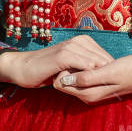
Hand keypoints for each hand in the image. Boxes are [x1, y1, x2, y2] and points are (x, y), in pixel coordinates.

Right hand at [0, 32, 114, 90]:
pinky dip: (87, 77)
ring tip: (93, 89)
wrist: (23, 68)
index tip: (105, 86)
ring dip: (97, 78)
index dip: (108, 73)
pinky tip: (84, 86)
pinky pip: (85, 66)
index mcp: (84, 41)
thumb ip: (87, 67)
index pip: (107, 58)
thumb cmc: (48, 70)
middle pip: (105, 61)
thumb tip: (107, 76)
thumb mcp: (72, 67)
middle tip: (100, 90)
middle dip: (105, 76)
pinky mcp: (63, 55)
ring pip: (97, 64)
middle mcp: (80, 40)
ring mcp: (71, 46)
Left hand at [53, 51, 131, 103]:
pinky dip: (83, 64)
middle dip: (68, 66)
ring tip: (88, 53)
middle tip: (80, 52)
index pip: (61, 82)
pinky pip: (82, 73)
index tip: (73, 56)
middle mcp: (88, 94)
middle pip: (65, 80)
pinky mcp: (97, 82)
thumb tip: (64, 80)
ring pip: (73, 75)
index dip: (62, 68)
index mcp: (89, 94)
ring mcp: (92, 88)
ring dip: (76, 64)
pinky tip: (93, 56)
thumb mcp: (110, 72)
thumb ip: (88, 78)